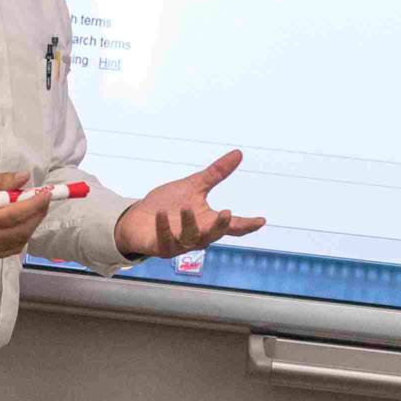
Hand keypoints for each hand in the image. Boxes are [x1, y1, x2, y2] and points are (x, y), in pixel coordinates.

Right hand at [0, 170, 51, 262]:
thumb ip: (1, 181)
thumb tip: (26, 178)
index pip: (14, 216)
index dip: (35, 205)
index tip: (47, 193)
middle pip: (20, 232)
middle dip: (36, 215)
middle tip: (43, 199)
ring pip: (17, 244)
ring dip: (29, 226)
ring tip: (31, 208)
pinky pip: (8, 250)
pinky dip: (18, 236)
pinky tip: (18, 222)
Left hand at [114, 149, 266, 260]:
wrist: (139, 218)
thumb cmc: (169, 204)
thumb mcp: (194, 186)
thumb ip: (216, 173)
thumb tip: (238, 153)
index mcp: (208, 221)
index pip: (232, 226)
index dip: (247, 224)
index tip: (261, 220)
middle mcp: (197, 235)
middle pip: (214, 235)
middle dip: (220, 226)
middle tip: (226, 213)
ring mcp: (179, 244)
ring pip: (190, 239)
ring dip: (189, 224)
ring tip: (187, 207)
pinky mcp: (161, 247)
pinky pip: (165, 240)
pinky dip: (163, 228)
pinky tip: (161, 214)